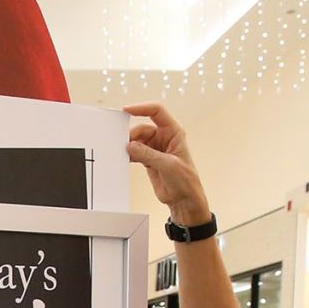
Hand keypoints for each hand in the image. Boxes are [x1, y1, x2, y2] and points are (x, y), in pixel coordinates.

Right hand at [123, 102, 210, 223]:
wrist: (184, 199)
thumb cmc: (185, 180)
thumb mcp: (168, 165)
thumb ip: (148, 154)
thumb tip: (130, 146)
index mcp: (174, 132)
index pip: (157, 112)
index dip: (142, 108)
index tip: (127, 110)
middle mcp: (164, 137)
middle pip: (142, 128)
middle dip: (132, 135)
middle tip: (123, 144)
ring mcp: (155, 148)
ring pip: (137, 140)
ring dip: (129, 146)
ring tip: (123, 154)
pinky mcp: (148, 159)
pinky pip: (134, 152)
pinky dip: (128, 154)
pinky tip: (124, 159)